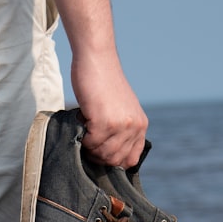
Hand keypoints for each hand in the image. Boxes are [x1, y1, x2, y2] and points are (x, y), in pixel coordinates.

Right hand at [71, 52, 146, 167]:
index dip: (114, 162)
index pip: (131, 160)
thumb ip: (121, 129)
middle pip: (114, 160)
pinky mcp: (104, 121)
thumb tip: (108, 154)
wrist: (97, 59)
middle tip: (87, 141)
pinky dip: (82, 138)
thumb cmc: (103, 83)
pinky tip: (81, 123)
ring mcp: (121, 125)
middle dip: (98, 156)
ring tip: (84, 130)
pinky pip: (91, 143)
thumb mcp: (121, 108)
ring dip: (89, 147)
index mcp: (140, 125)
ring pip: (102, 154)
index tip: (100, 153)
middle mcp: (134, 127)